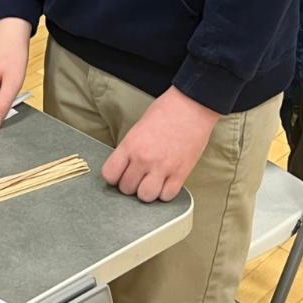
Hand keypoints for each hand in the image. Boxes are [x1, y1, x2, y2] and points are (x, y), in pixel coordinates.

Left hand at [102, 88, 218, 202]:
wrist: (192, 105)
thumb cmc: (166, 111)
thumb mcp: (138, 127)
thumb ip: (130, 149)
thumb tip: (125, 168)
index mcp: (130, 145)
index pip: (109, 174)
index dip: (114, 177)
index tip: (120, 174)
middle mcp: (144, 159)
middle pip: (126, 188)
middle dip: (130, 184)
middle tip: (138, 176)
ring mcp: (163, 168)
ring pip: (145, 196)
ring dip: (147, 191)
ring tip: (151, 181)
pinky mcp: (181, 173)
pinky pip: (167, 196)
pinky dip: (165, 193)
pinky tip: (165, 182)